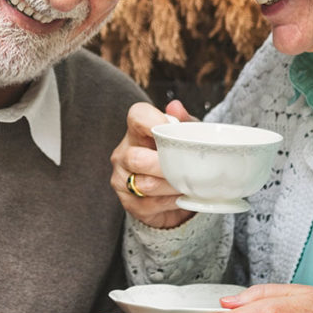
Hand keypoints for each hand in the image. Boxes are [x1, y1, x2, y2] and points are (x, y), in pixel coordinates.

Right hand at [110, 100, 196, 228]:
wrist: (173, 192)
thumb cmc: (178, 157)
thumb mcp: (186, 137)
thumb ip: (184, 122)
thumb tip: (176, 107)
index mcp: (136, 131)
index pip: (136, 116)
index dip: (153, 120)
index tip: (173, 128)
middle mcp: (123, 153)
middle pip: (136, 158)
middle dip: (164, 165)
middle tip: (187, 167)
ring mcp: (122, 179)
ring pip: (146, 184)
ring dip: (172, 186)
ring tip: (189, 184)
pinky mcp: (129, 203)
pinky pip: (150, 204)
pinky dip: (171, 202)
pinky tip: (181, 197)